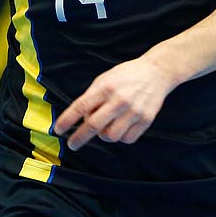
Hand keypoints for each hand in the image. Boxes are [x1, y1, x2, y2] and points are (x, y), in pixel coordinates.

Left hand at [52, 52, 180, 149]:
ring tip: (106, 127)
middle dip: (79, 138)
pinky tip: (121, 126)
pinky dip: (121, 137)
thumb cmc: (126, 76)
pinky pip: (127, 139)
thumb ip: (92, 97)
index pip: (81, 106)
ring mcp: (134, 111)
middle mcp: (119, 100)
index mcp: (106, 87)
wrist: (157, 72)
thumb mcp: (105, 79)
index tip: (58, 130)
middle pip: (94, 125)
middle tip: (73, 144)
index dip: (67, 120)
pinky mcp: (146, 120)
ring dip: (103, 136)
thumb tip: (80, 119)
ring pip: (110, 136)